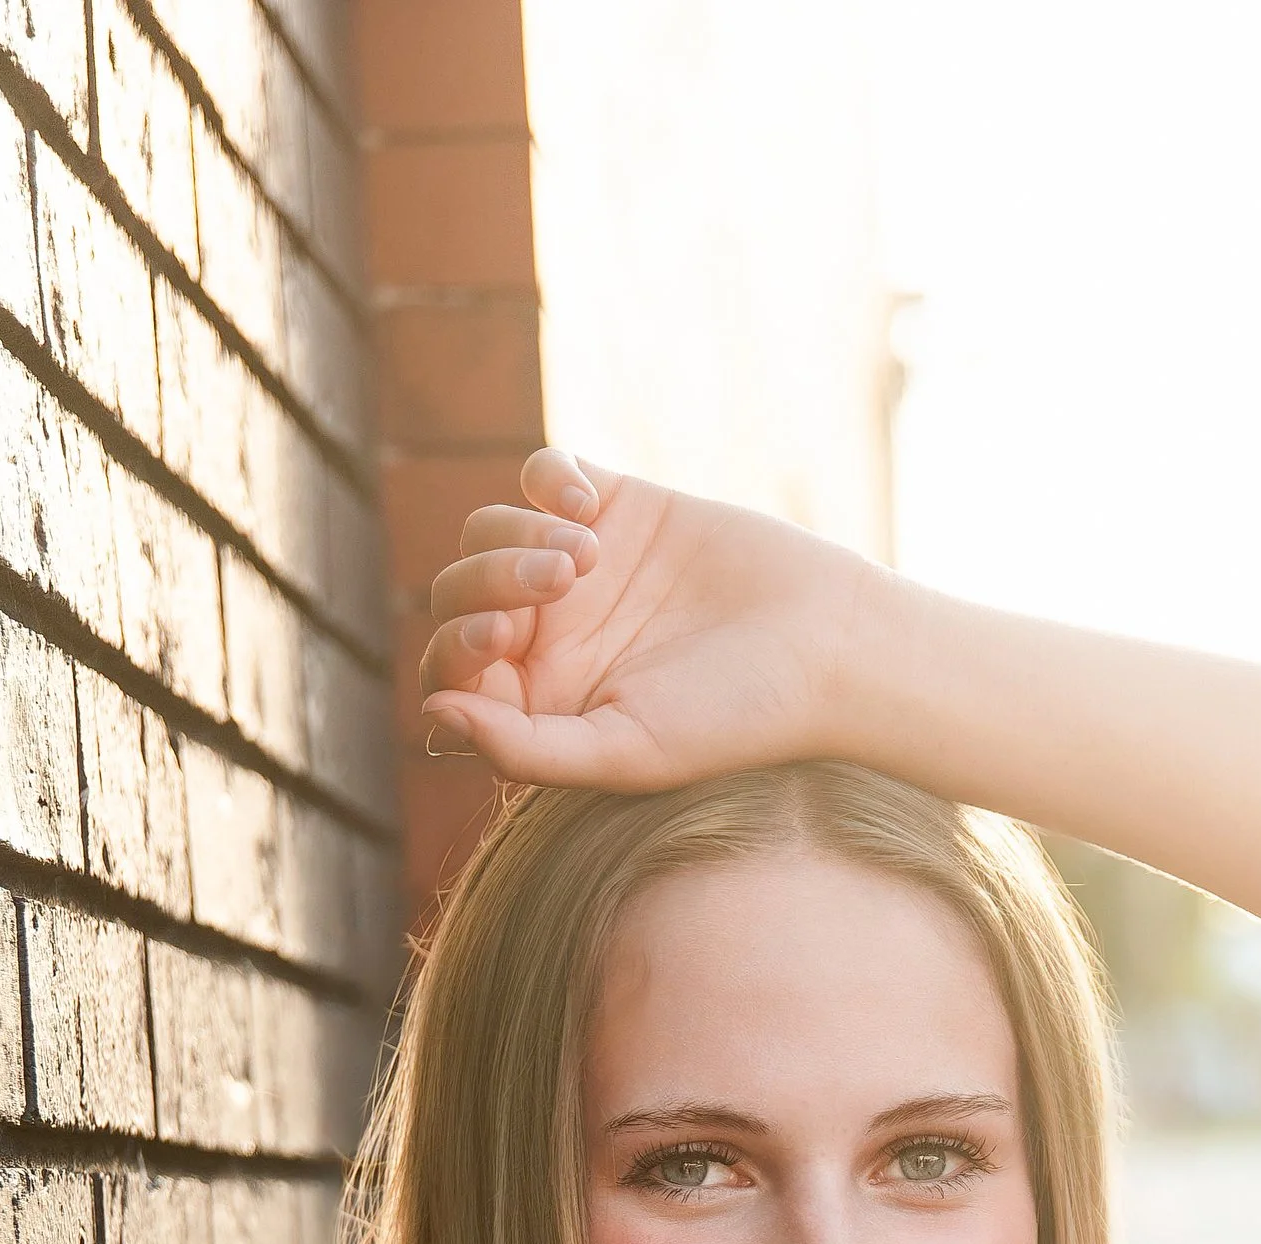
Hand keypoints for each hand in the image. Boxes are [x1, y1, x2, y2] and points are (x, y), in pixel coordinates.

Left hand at [415, 449, 885, 795]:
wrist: (826, 645)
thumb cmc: (735, 718)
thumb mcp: (626, 752)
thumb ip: (524, 749)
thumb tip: (434, 718)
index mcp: (542, 703)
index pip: (450, 671)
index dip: (456, 646)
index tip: (508, 637)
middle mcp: (551, 637)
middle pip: (458, 590)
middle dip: (487, 582)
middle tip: (557, 589)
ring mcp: (578, 568)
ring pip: (488, 529)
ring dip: (519, 534)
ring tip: (587, 556)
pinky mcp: (617, 506)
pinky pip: (542, 473)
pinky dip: (549, 478)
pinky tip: (592, 506)